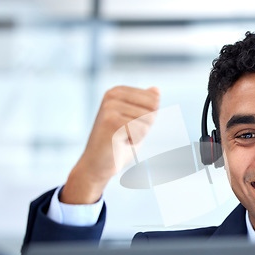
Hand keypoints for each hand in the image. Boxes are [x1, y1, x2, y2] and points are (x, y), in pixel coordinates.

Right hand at [61, 86, 159, 203]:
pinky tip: (119, 143)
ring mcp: (110, 107)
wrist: (97, 165)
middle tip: (126, 133)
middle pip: (153, 107)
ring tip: (121, 138)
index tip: (130, 125)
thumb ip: (145, 105)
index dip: (148, 118)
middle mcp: (112, 95)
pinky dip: (135, 140)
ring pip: (148, 119)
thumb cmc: (118, 144)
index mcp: (118, 91)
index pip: (154, 99)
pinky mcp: (111, 121)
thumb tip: (156, 89)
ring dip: (139, 134)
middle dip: (145, 125)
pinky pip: (141, 130)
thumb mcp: (136, 121)